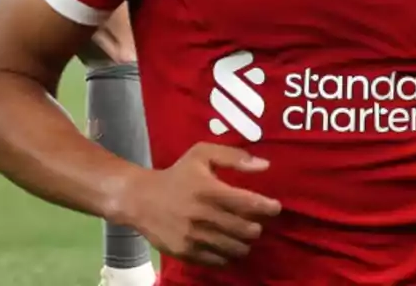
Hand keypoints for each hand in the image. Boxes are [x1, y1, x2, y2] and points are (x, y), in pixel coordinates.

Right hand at [114, 142, 280, 267]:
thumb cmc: (177, 174)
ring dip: (244, 242)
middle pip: (247, 230)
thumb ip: (234, 157)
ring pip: (236, 248)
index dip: (267, 207)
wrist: (141, 199)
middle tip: (253, 222)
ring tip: (240, 234)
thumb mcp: (201, 154)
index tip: (274, 207)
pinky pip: (219, 261)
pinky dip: (227, 255)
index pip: (249, 203)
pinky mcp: (187, 252)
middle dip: (256, 227)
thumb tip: (265, 165)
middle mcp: (204, 215)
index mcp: (209, 190)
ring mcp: (195, 237)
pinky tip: (225, 244)